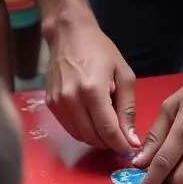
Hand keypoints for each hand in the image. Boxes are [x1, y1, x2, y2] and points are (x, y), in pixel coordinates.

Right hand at [46, 20, 137, 155]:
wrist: (69, 34)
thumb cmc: (100, 50)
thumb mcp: (124, 75)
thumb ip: (128, 109)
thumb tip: (132, 139)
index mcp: (93, 90)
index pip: (108, 131)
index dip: (121, 145)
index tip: (131, 149)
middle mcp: (72, 99)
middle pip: (93, 137)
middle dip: (110, 143)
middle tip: (122, 138)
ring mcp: (58, 103)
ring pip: (80, 136)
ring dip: (97, 139)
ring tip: (109, 128)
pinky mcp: (50, 104)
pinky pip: (70, 128)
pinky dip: (84, 131)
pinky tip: (93, 121)